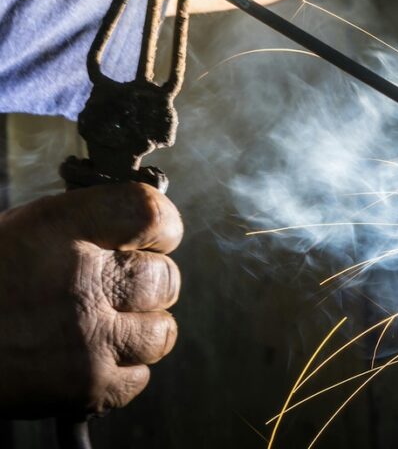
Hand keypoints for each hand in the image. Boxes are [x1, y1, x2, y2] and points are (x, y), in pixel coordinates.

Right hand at [0, 183, 182, 418]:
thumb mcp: (26, 229)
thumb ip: (88, 226)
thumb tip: (143, 231)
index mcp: (62, 228)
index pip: (153, 214)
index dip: (162, 228)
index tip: (152, 239)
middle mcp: (82, 280)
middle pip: (167, 279)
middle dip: (150, 285)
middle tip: (119, 291)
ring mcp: (88, 338)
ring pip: (162, 332)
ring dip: (140, 331)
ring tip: (105, 327)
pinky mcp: (85, 387)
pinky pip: (139, 378)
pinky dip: (122, 372)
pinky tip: (91, 359)